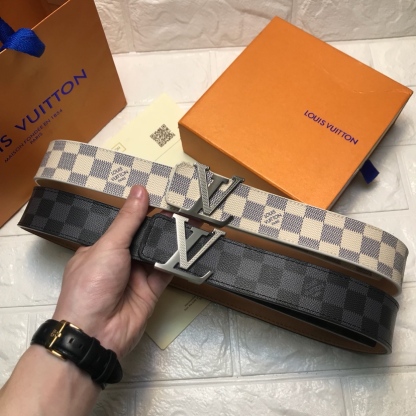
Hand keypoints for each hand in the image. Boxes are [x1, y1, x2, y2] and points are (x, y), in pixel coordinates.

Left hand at [52, 185, 172, 357]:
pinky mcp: (151, 290)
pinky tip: (189, 247)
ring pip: (158, 253)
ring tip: (191, 223)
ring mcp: (136, 276)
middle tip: (183, 208)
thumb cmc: (91, 286)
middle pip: (144, 238)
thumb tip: (139, 191)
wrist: (95, 333)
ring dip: (172, 241)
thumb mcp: (108, 246)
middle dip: (162, 226)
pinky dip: (178, 261)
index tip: (162, 198)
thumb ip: (128, 221)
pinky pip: (167, 272)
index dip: (142, 212)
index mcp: (102, 248)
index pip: (125, 225)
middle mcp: (119, 261)